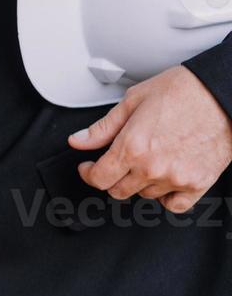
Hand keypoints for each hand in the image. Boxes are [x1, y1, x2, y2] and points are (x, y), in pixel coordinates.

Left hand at [71, 66, 231, 212]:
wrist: (225, 92)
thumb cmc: (185, 91)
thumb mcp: (134, 101)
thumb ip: (103, 127)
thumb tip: (78, 141)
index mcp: (132, 146)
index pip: (98, 178)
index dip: (88, 173)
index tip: (89, 167)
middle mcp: (152, 167)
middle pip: (118, 190)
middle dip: (112, 177)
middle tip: (119, 163)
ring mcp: (176, 178)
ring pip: (145, 195)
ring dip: (141, 183)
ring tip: (150, 161)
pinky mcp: (199, 183)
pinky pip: (175, 205)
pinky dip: (167, 197)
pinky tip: (166, 181)